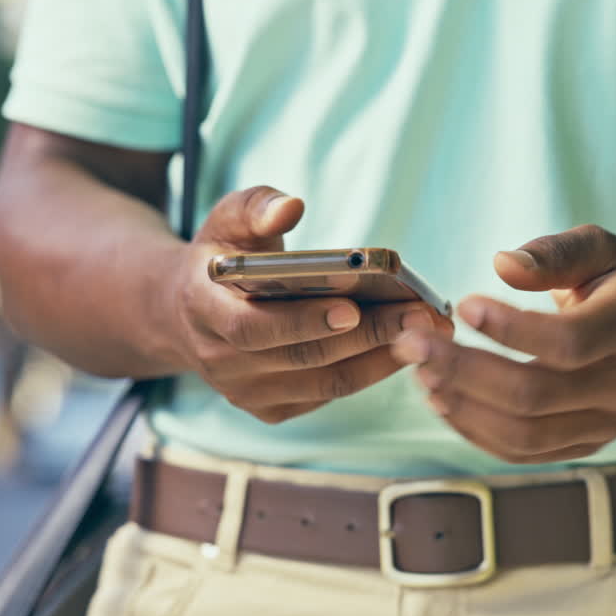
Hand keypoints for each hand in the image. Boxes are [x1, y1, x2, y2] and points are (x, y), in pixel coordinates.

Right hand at [162, 185, 452, 423]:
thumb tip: (292, 206)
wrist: (184, 312)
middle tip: (422, 315)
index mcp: (203, 312)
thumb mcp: (227, 220)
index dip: (303, 322)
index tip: (354, 307)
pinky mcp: (272, 409)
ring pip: (326, 384)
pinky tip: (409, 345)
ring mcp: (246, 393)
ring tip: (431, 332)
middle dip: (369, 336)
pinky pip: (331, 394)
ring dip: (383, 359)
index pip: (253, 328)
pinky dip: (373, 372)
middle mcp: (220, 363)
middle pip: (303, 358)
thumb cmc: (222, 256)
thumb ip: (257, 207)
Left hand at [391, 225, 615, 462]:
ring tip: (421, 373)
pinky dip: (476, 431)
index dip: (511, 330)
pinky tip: (444, 400)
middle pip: (535, 394)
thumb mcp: (605, 248)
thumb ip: (556, 253)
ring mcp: (608, 423)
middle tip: (414, 344)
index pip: (569, 342)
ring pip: (525, 433)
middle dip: (463, 370)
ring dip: (463, 406)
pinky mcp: (588, 443)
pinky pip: (525, 452)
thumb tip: (503, 264)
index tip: (463, 306)